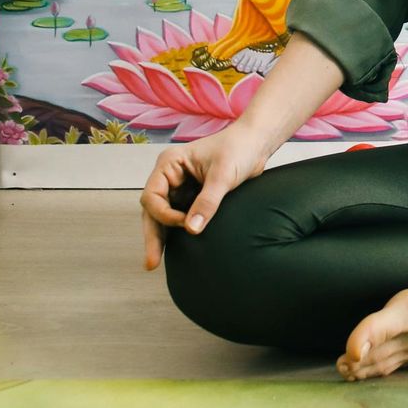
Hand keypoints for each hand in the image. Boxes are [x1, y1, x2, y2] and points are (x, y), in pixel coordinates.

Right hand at [140, 125, 268, 270]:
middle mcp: (170, 176)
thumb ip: (207, 201)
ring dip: (161, 236)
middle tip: (151, 263)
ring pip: (163, 215)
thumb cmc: (239, 148)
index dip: (163, 214)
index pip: (152, 195)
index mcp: (170, 164)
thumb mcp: (223, 174)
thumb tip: (191, 229)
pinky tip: (176, 249)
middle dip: (152, 235)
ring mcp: (180, 186)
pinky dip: (176, 231)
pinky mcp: (192, 196)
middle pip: (153, 209)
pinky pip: (179, 216)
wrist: (256, 144)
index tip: (183, 223)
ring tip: (155, 262)